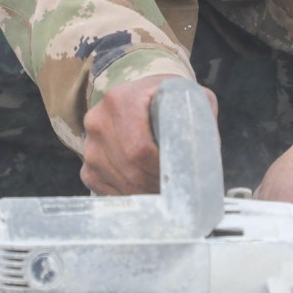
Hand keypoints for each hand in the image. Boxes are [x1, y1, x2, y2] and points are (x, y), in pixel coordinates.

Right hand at [81, 76, 217, 195]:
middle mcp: (98, 121)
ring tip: (165, 190)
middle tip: (178, 190)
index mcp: (121, 100)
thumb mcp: (188, 97)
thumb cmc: (167, 99)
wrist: (141, 96)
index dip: (162, 169)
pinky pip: (106, 191)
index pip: (139, 149)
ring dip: (145, 194)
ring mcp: (89, 144)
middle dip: (157, 186)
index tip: (180, 175)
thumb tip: (205, 157)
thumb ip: (200, 119)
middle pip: (129, 171)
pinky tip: (145, 190)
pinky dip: (129, 196)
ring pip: (119, 184)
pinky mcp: (87, 164)